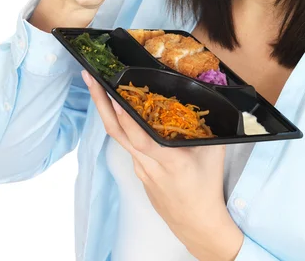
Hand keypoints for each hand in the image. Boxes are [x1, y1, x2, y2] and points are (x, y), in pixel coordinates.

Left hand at [81, 70, 244, 260]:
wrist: (196, 224)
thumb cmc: (207, 188)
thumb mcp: (214, 155)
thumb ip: (211, 127)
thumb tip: (211, 98)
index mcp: (169, 160)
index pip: (141, 138)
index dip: (126, 119)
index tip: (114, 98)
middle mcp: (148, 164)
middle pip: (118, 133)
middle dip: (101, 104)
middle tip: (90, 80)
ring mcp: (140, 169)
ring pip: (119, 138)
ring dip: (107, 113)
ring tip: (100, 88)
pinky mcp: (138, 172)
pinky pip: (127, 145)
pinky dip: (121, 126)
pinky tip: (121, 111)